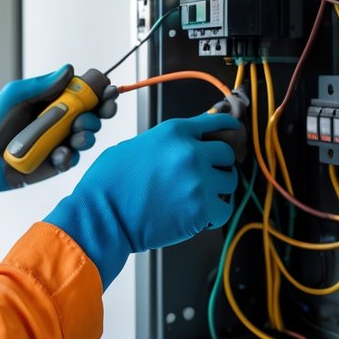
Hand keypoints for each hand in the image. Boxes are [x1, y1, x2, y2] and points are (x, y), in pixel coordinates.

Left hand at [0, 65, 118, 205]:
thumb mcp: (15, 96)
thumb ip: (42, 84)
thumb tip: (69, 70)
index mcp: (53, 101)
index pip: (83, 92)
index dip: (98, 89)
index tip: (107, 88)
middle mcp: (61, 120)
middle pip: (94, 113)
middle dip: (104, 110)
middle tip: (104, 109)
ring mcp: (61, 142)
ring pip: (89, 135)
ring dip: (89, 132)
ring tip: (76, 134)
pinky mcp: (58, 163)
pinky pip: (74, 158)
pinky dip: (70, 155)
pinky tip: (58, 154)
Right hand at [43, 112, 240, 288]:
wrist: (103, 215)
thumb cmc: (111, 182)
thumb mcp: (138, 145)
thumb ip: (168, 143)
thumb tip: (188, 145)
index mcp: (175, 131)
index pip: (217, 122)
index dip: (228, 130)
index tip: (235, 135)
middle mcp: (191, 152)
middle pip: (227, 154)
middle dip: (218, 166)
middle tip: (204, 178)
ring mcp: (199, 181)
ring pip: (230, 182)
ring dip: (217, 190)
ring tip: (196, 198)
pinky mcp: (202, 210)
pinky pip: (225, 209)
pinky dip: (215, 214)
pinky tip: (199, 215)